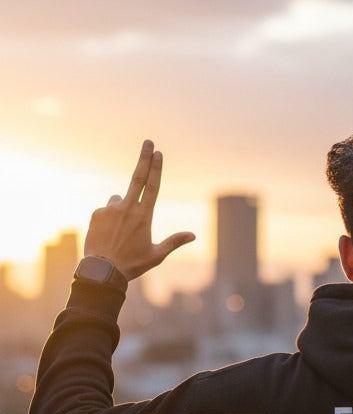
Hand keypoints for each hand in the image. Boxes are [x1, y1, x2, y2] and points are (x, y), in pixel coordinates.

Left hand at [83, 140, 195, 279]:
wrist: (102, 271)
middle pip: (137, 177)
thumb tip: (193, 235)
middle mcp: (127, 208)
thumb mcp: (156, 255)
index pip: (152, 186)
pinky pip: (106, 210)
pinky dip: (109, 217)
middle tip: (148, 142)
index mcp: (144, 216)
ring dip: (122, 208)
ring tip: (119, 232)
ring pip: (119, 200)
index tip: (158, 153)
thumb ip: (174, 241)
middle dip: (144, 158)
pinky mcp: (97, 213)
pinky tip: (108, 234)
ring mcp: (110, 210)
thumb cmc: (132, 264)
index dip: (155, 168)